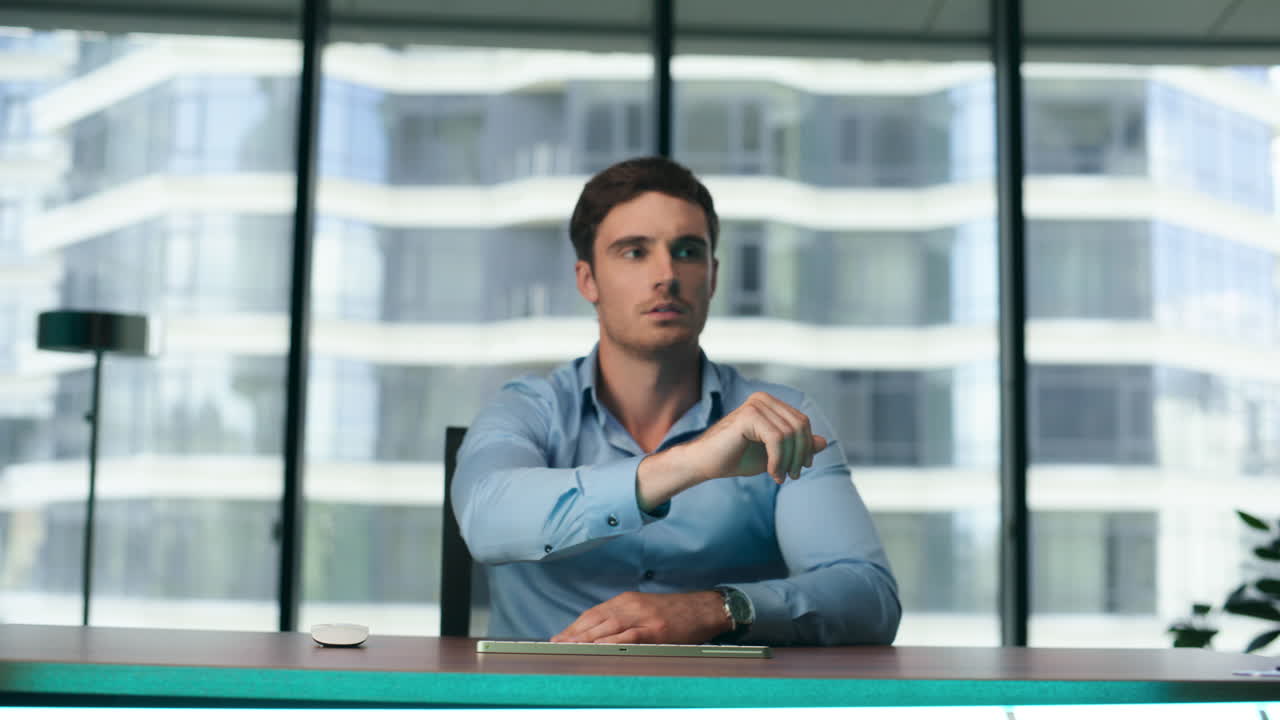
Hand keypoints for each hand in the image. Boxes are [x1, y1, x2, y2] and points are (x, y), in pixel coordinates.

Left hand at [551, 591, 730, 643]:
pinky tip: (599, 650)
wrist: (704, 609)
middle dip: (573, 634)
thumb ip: (624, 618)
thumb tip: (598, 636)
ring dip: (586, 640)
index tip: (558, 639)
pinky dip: (612, 643)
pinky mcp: (655, 629)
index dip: (574, 627)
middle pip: (595, 620)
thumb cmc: (674, 613)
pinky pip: (629, 636)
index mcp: (626, 600)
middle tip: (555, 647)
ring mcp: (643, 616)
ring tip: (569, 650)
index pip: (593, 614)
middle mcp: (631, 605)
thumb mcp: (645, 609)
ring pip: (608, 627)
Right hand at [688, 391, 827, 483]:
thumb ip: (798, 446)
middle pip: (800, 426)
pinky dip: (778, 460)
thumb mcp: (775, 454)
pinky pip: (777, 439)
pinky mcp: (749, 415)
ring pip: (790, 434)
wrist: (705, 463)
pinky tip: (772, 473)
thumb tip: (824, 442)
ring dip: (788, 461)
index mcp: (770, 403)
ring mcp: (756, 404)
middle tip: (792, 476)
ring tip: (780, 477)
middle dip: (800, 455)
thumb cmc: (736, 457)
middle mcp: (763, 399)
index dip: (806, 447)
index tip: (800, 469)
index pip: (802, 422)